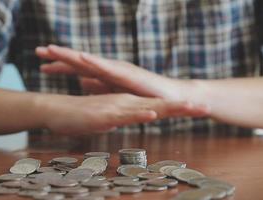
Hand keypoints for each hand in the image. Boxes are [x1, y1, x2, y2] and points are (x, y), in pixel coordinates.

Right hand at [35, 93, 201, 134]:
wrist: (56, 110)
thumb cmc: (81, 116)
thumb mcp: (107, 119)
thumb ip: (119, 119)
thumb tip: (127, 121)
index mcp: (128, 105)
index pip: (157, 107)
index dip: (177, 110)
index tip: (197, 111)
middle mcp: (125, 103)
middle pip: (158, 106)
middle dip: (183, 108)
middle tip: (205, 108)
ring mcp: (115, 108)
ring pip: (146, 108)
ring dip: (168, 108)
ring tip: (189, 109)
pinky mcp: (104, 114)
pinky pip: (124, 115)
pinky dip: (139, 114)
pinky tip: (152, 113)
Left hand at [36, 45, 179, 98]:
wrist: (170, 96)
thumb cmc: (143, 96)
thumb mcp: (115, 93)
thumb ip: (99, 85)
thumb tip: (82, 81)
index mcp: (105, 75)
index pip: (79, 68)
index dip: (61, 65)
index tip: (42, 63)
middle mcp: (110, 69)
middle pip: (80, 61)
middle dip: (59, 55)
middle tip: (38, 50)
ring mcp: (118, 69)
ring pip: (91, 61)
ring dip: (72, 55)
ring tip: (53, 50)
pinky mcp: (128, 75)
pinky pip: (109, 69)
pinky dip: (95, 63)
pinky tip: (82, 58)